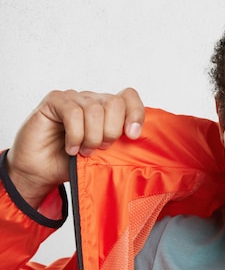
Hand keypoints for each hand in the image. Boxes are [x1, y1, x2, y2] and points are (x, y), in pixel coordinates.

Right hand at [6, 88, 144, 207]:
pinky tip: (71, 148)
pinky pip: (73, 112)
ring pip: (95, 109)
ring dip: (91, 137)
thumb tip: (137, 138)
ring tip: (84, 151)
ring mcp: (74, 98)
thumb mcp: (105, 156)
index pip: (129, 97)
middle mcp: (93, 100)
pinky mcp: (55, 101)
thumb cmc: (73, 162)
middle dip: (111, 131)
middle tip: (101, 148)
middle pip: (115, 103)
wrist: (42, 172)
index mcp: (108, 111)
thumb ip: (121, 144)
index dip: (135, 113)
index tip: (132, 136)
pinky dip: (75, 135)